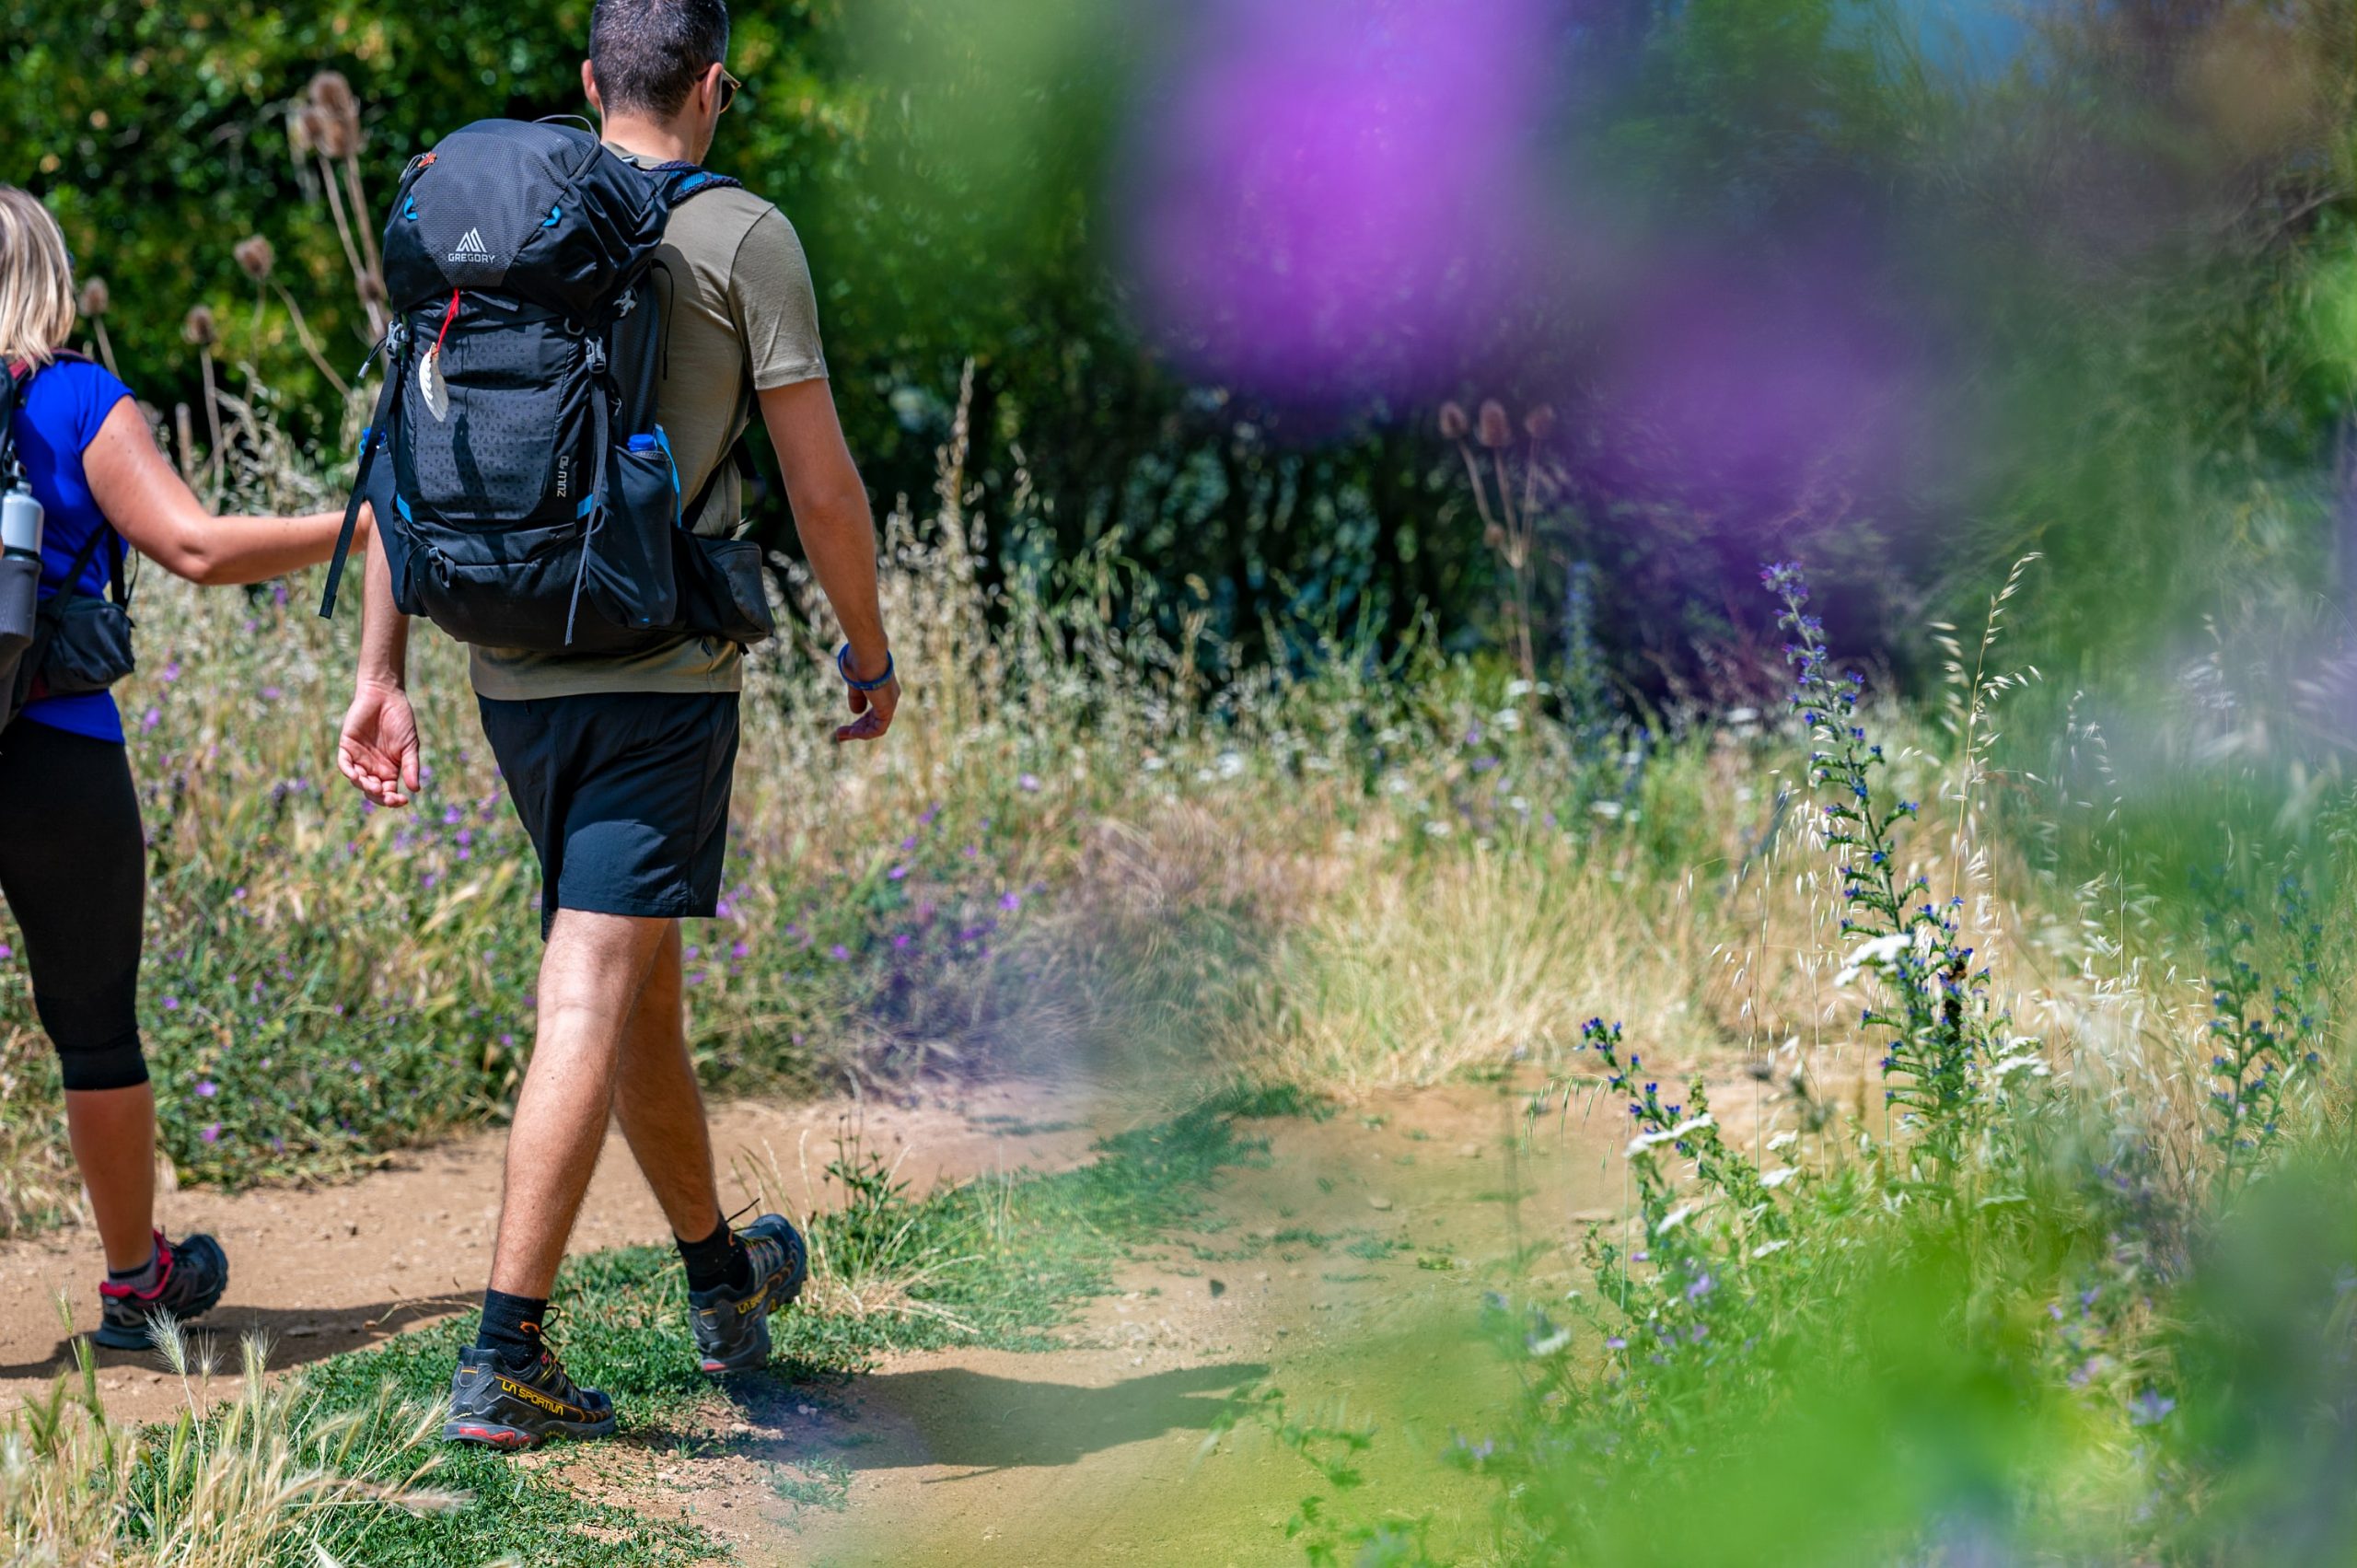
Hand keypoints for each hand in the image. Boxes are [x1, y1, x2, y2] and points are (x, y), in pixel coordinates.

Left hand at [337, 679, 421, 806]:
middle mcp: (373, 767)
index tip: (402, 800)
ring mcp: (358, 758)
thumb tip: (415, 790)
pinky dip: (348, 771)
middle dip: (378, 796)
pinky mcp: (347, 746)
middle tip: (385, 794)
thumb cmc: (401, 720)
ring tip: (373, 786)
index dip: (393, 800)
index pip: (388, 792)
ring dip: (364, 786)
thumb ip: (410, 766)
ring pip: (357, 780)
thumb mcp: (410, 745)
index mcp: (389, 769)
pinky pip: (344, 764)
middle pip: (372, 790)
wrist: (385, 696)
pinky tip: (356, 775)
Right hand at [834, 651, 898, 744]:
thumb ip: (857, 697)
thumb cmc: (859, 661)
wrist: (866, 654)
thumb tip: (856, 712)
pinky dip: (865, 733)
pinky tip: (852, 733)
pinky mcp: (887, 708)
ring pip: (876, 727)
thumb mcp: (855, 682)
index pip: (874, 711)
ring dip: (858, 733)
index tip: (844, 727)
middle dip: (857, 729)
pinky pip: (878, 729)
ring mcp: (890, 703)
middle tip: (839, 734)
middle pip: (874, 721)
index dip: (860, 721)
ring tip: (840, 735)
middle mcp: (890, 697)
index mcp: (883, 689)